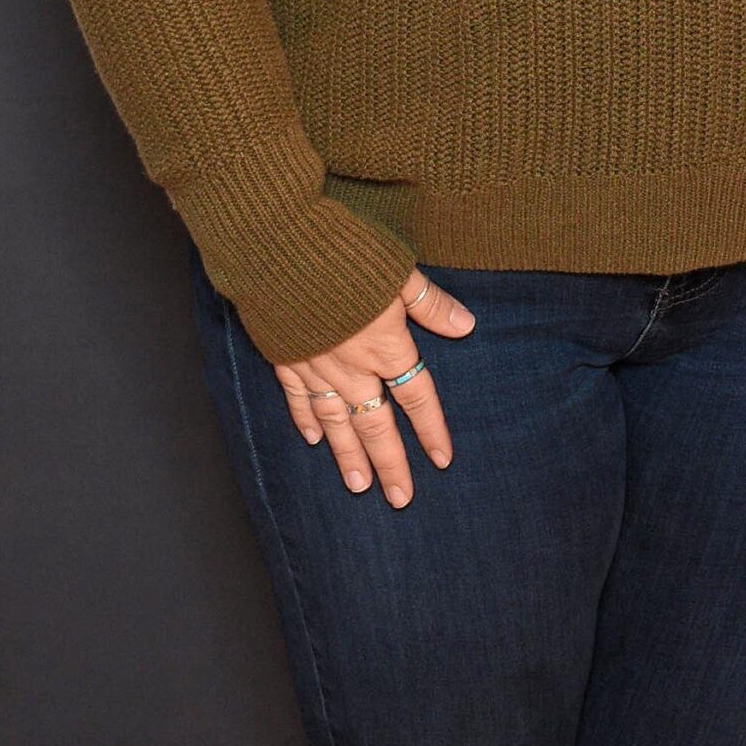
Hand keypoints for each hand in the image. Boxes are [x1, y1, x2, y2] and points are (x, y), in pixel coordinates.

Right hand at [273, 268, 476, 507]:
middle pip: (376, 423)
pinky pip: (298, 398)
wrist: (280, 245)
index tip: (441, 460)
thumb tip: (465, 326)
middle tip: (400, 499)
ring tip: (359, 486)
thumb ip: (429, 303)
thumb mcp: (398, 270)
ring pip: (337, 421)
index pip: (416, 397)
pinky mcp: (285, 356)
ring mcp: (316, 365)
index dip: (431, 429)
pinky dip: (306, 419)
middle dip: (390, 463)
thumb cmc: (345, 251)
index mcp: (385, 345)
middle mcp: (352, 365)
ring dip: (349, 455)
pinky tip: (313, 439)